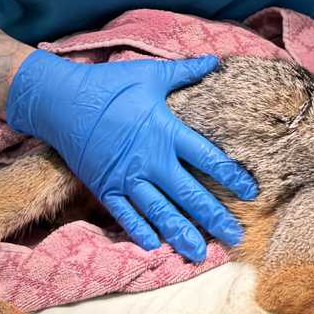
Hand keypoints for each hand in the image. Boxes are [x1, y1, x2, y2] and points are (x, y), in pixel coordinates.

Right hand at [5, 50, 257, 262]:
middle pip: (190, 195)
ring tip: (200, 254)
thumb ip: (185, 71)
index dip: (232, 176)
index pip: (208, 158)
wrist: (61, 100)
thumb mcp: (150, 74)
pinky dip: (140, 231)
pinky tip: (154, 246)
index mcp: (166, 132)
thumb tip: (214, 60)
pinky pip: (126, 215)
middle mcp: (150, 159)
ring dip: (182, 234)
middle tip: (236, 237)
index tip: (252, 193)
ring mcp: (127, 177)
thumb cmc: (108, 85)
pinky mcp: (104, 187)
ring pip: (160, 212)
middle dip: (214, 217)